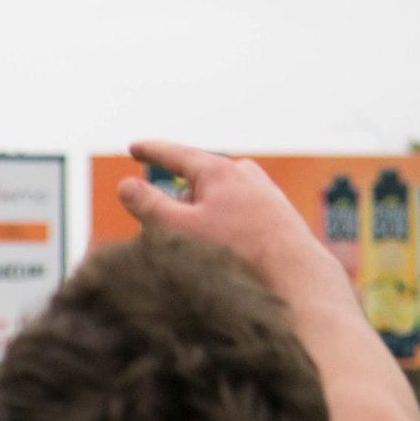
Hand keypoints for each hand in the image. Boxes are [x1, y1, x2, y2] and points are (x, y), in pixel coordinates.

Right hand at [116, 142, 336, 293]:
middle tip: (165, 233)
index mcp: (220, 171)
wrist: (293, 272)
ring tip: (199, 250)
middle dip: (178, 204)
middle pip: (196, 184)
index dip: (151, 152)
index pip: (177, 156)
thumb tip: (126, 186)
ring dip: (201, 219)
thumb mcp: (178, 228)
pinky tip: (227, 253)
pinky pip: (237, 215)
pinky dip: (223, 229)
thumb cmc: (235, 250)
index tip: (134, 148)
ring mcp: (264, 192)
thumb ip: (148, 205)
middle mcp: (245, 174)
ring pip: (217, 201)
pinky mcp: (275, 214)